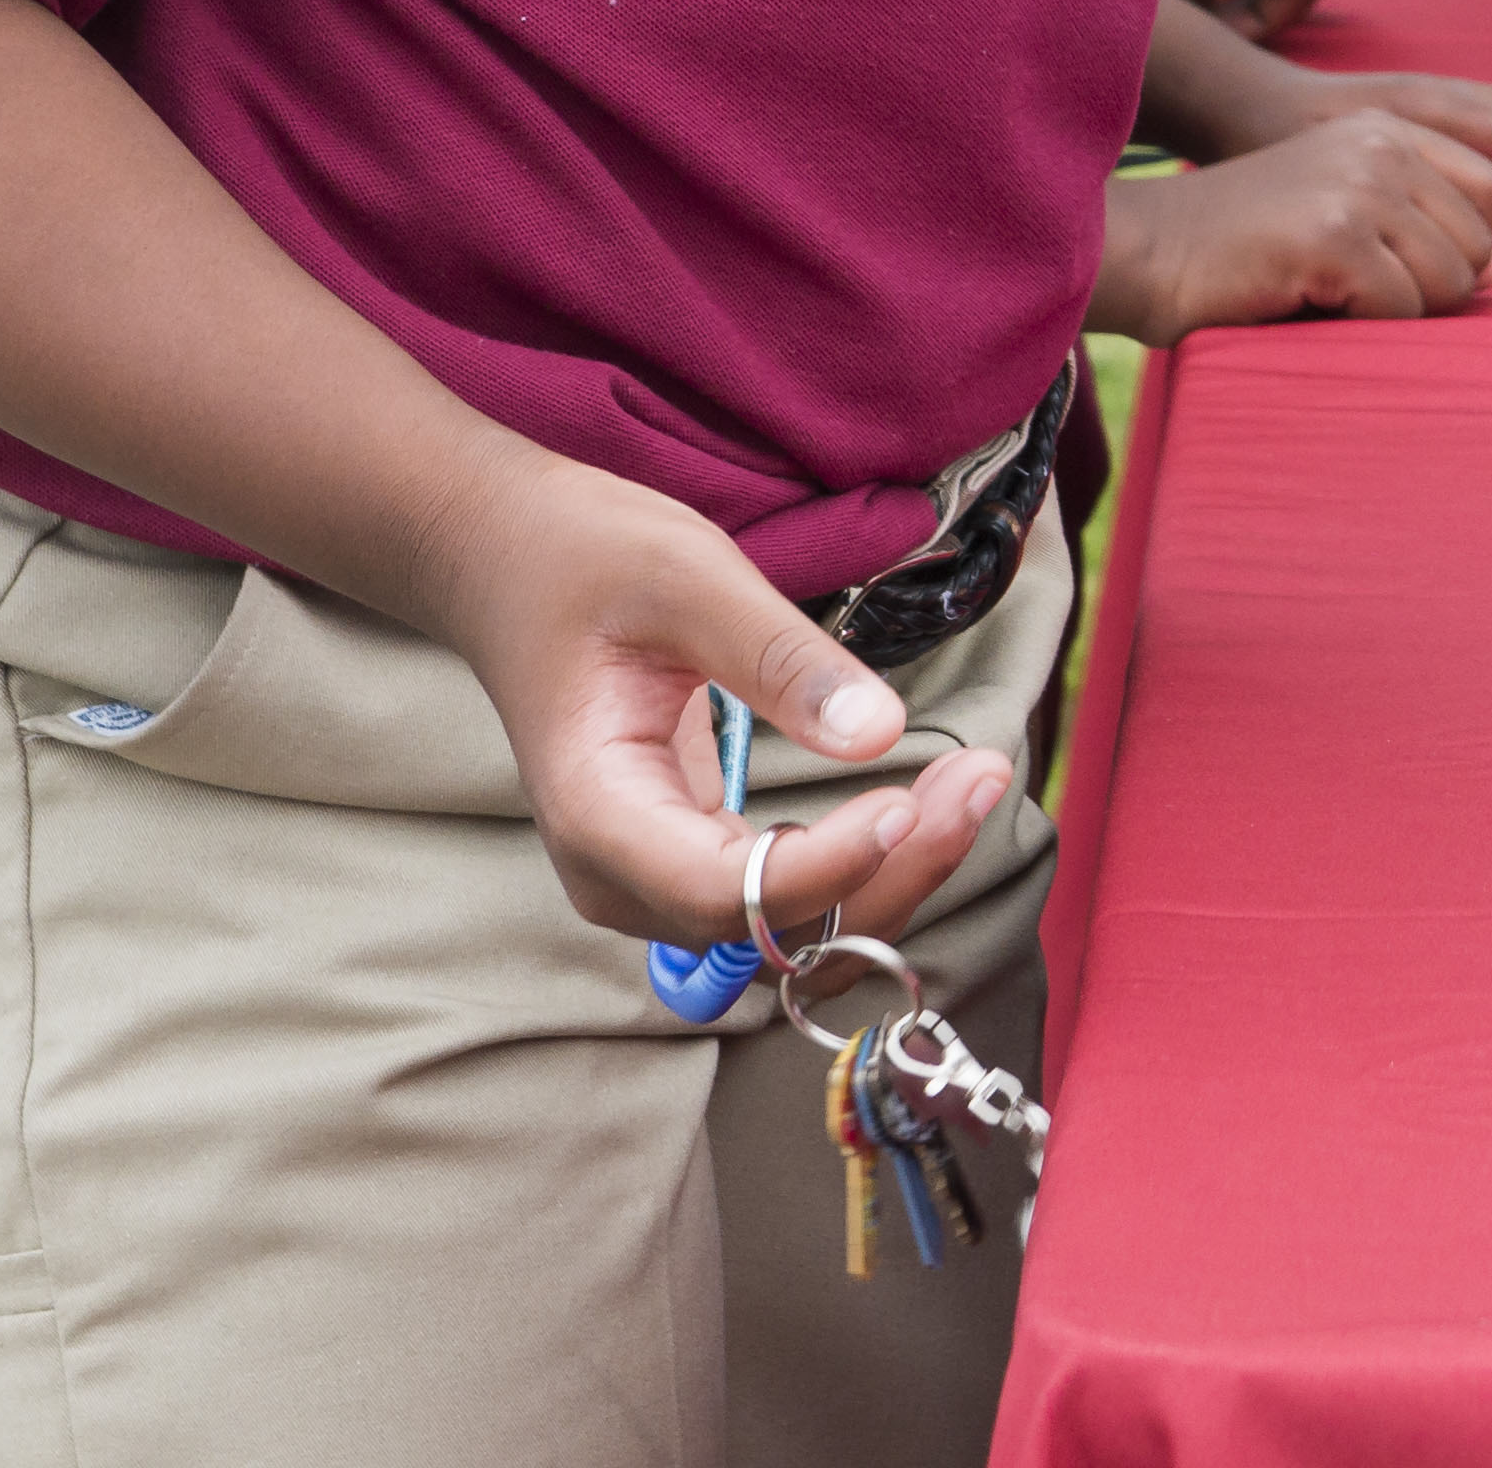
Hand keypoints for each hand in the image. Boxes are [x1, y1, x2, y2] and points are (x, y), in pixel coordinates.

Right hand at [419, 445, 1021, 949]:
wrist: (507, 558)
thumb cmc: (581, 557)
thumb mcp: (685, 576)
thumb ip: (779, 660)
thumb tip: (880, 735)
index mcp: (599, 814)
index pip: (729, 894)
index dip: (829, 867)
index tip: (911, 800)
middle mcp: (622, 874)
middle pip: (775, 934)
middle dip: (891, 873)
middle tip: (984, 776)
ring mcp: (656, 874)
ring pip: (794, 929)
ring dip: (895, 875)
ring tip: (977, 780)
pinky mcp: (694, 853)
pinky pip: (792, 893)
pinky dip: (869, 860)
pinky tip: (932, 794)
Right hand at [1094, 110, 1491, 333]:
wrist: (1152, 252)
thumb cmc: (1246, 247)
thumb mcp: (1343, 218)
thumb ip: (1420, 229)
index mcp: (1385, 128)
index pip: (1487, 192)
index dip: (1459, 247)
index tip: (1397, 267)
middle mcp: (1381, 143)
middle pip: (1480, 242)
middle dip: (1433, 287)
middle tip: (1356, 289)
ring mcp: (1360, 185)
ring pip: (1451, 281)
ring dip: (1399, 311)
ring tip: (1331, 291)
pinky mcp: (1336, 234)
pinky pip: (1402, 310)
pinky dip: (1365, 327)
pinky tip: (1309, 300)